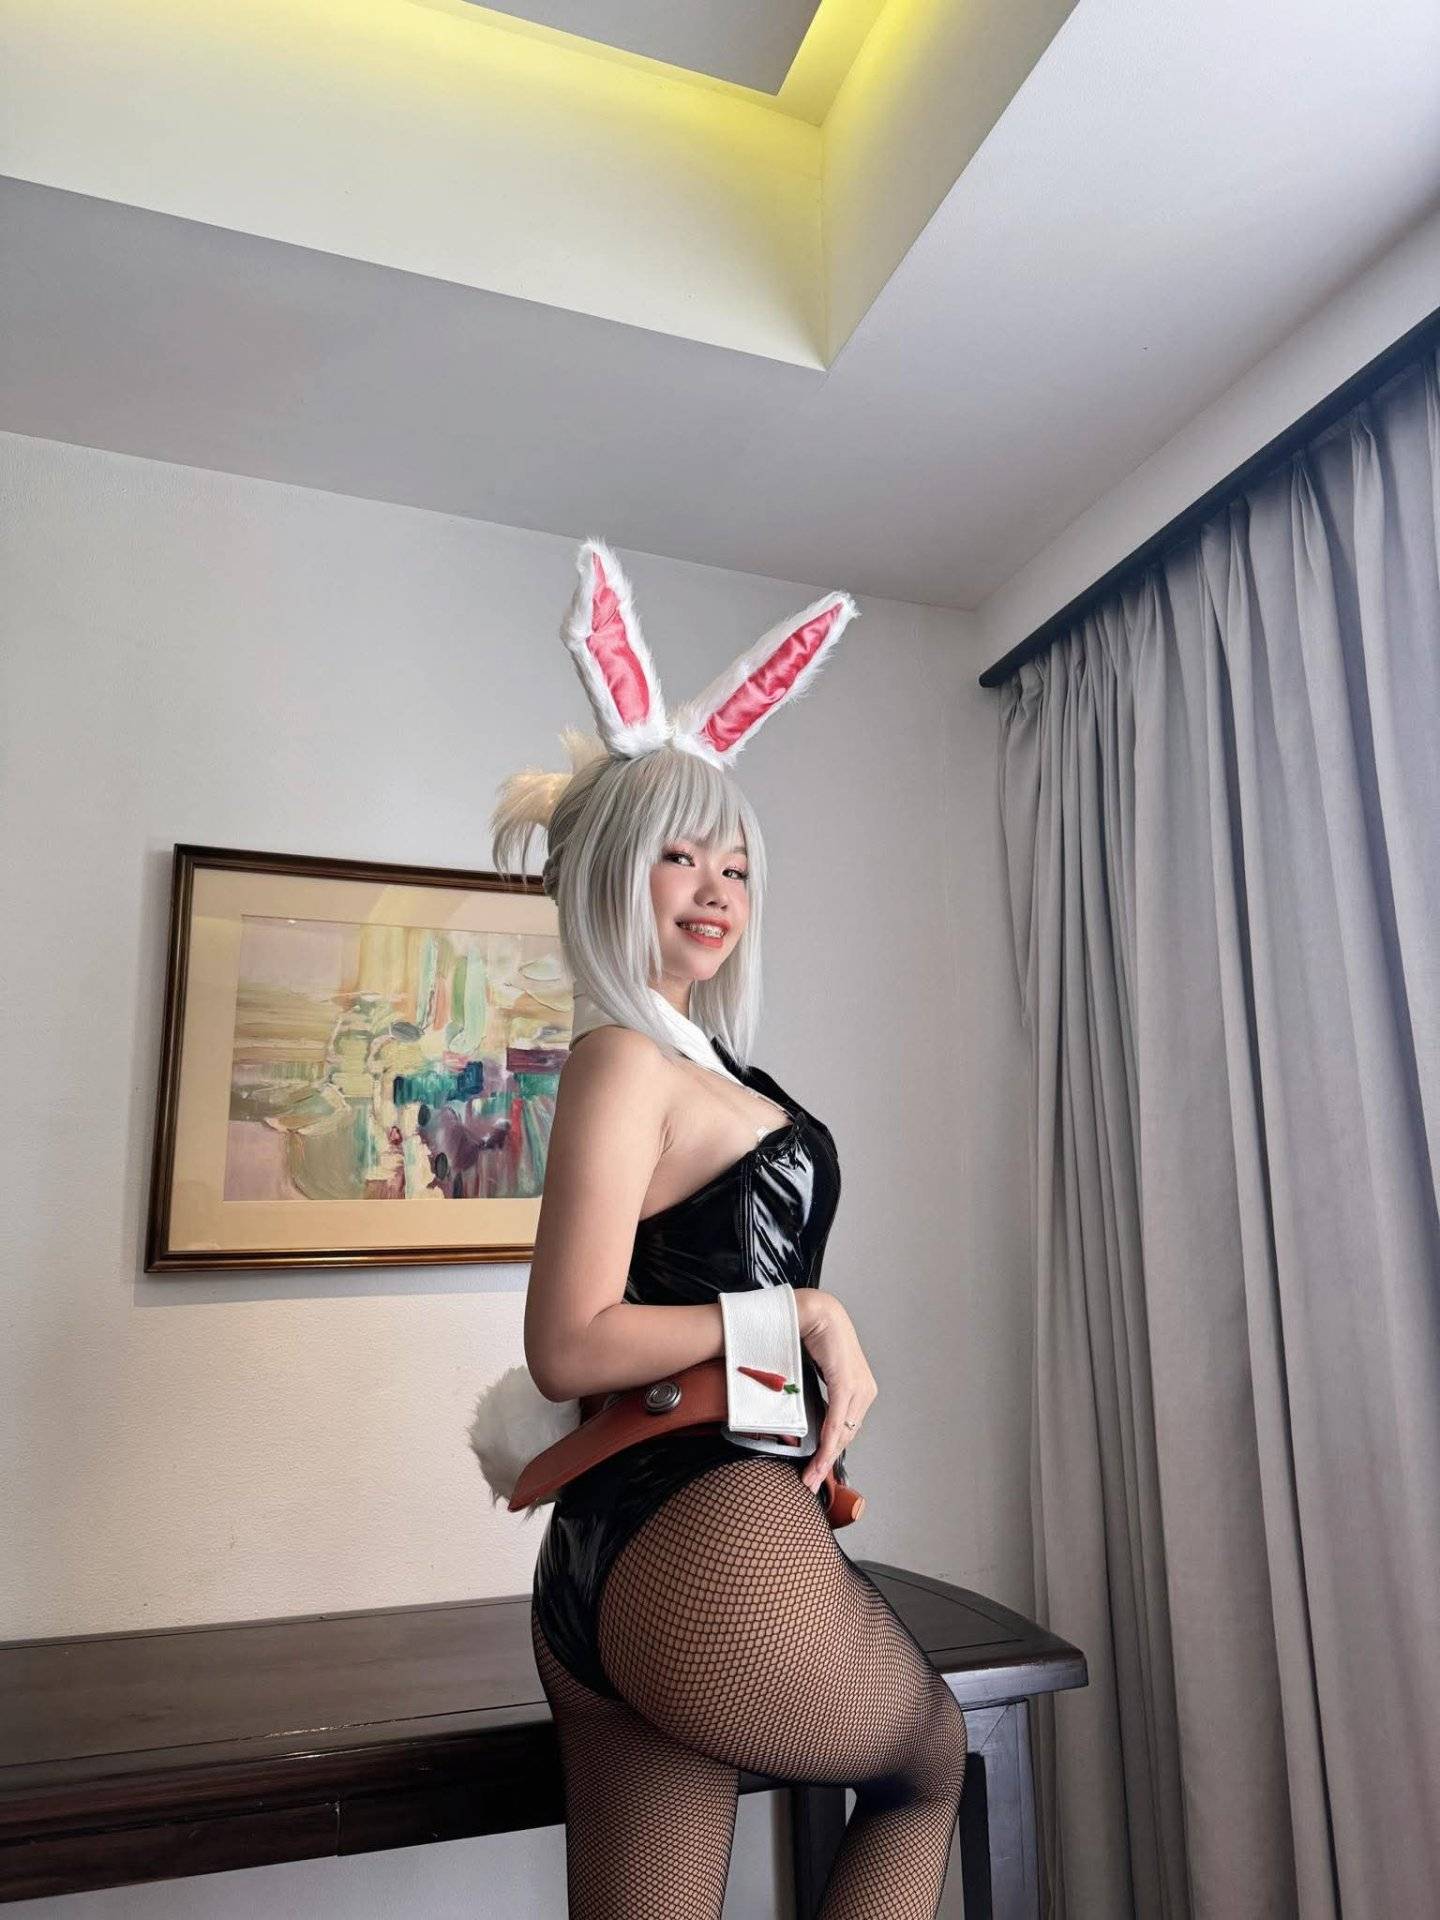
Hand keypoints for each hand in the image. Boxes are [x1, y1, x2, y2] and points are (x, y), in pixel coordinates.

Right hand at [795, 1290, 876, 1494]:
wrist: (816, 1311)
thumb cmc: (816, 1338)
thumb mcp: (821, 1374)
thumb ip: (821, 1397)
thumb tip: (811, 1420)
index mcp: (861, 1389)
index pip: (848, 1429)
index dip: (833, 1453)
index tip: (818, 1473)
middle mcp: (865, 1390)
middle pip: (846, 1435)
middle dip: (828, 1462)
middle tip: (811, 1481)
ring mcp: (859, 1387)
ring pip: (842, 1432)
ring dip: (825, 1458)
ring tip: (811, 1475)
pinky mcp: (847, 1383)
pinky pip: (837, 1419)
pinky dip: (828, 1441)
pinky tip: (820, 1456)